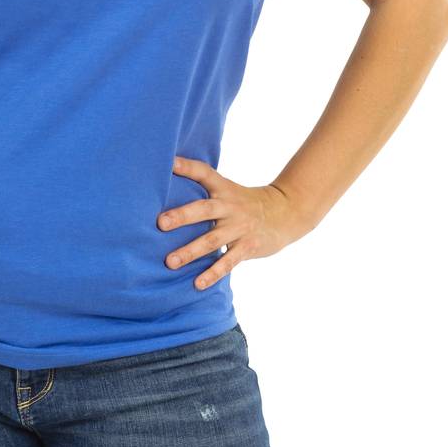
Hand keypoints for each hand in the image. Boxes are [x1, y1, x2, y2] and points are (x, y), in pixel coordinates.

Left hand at [157, 157, 308, 289]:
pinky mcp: (248, 246)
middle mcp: (231, 207)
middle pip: (205, 209)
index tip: (169, 163)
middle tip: (160, 223)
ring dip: (191, 251)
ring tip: (170, 262)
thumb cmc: (246, 204)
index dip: (187, 167)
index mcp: (224, 190)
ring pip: (213, 239)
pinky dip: (213, 273)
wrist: (286, 213)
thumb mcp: (229, 191)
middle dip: (182, 216)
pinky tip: (197, 284)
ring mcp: (240, 227)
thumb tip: (167, 194)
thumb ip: (205, 193)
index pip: (205, 173)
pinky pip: (228, 262)